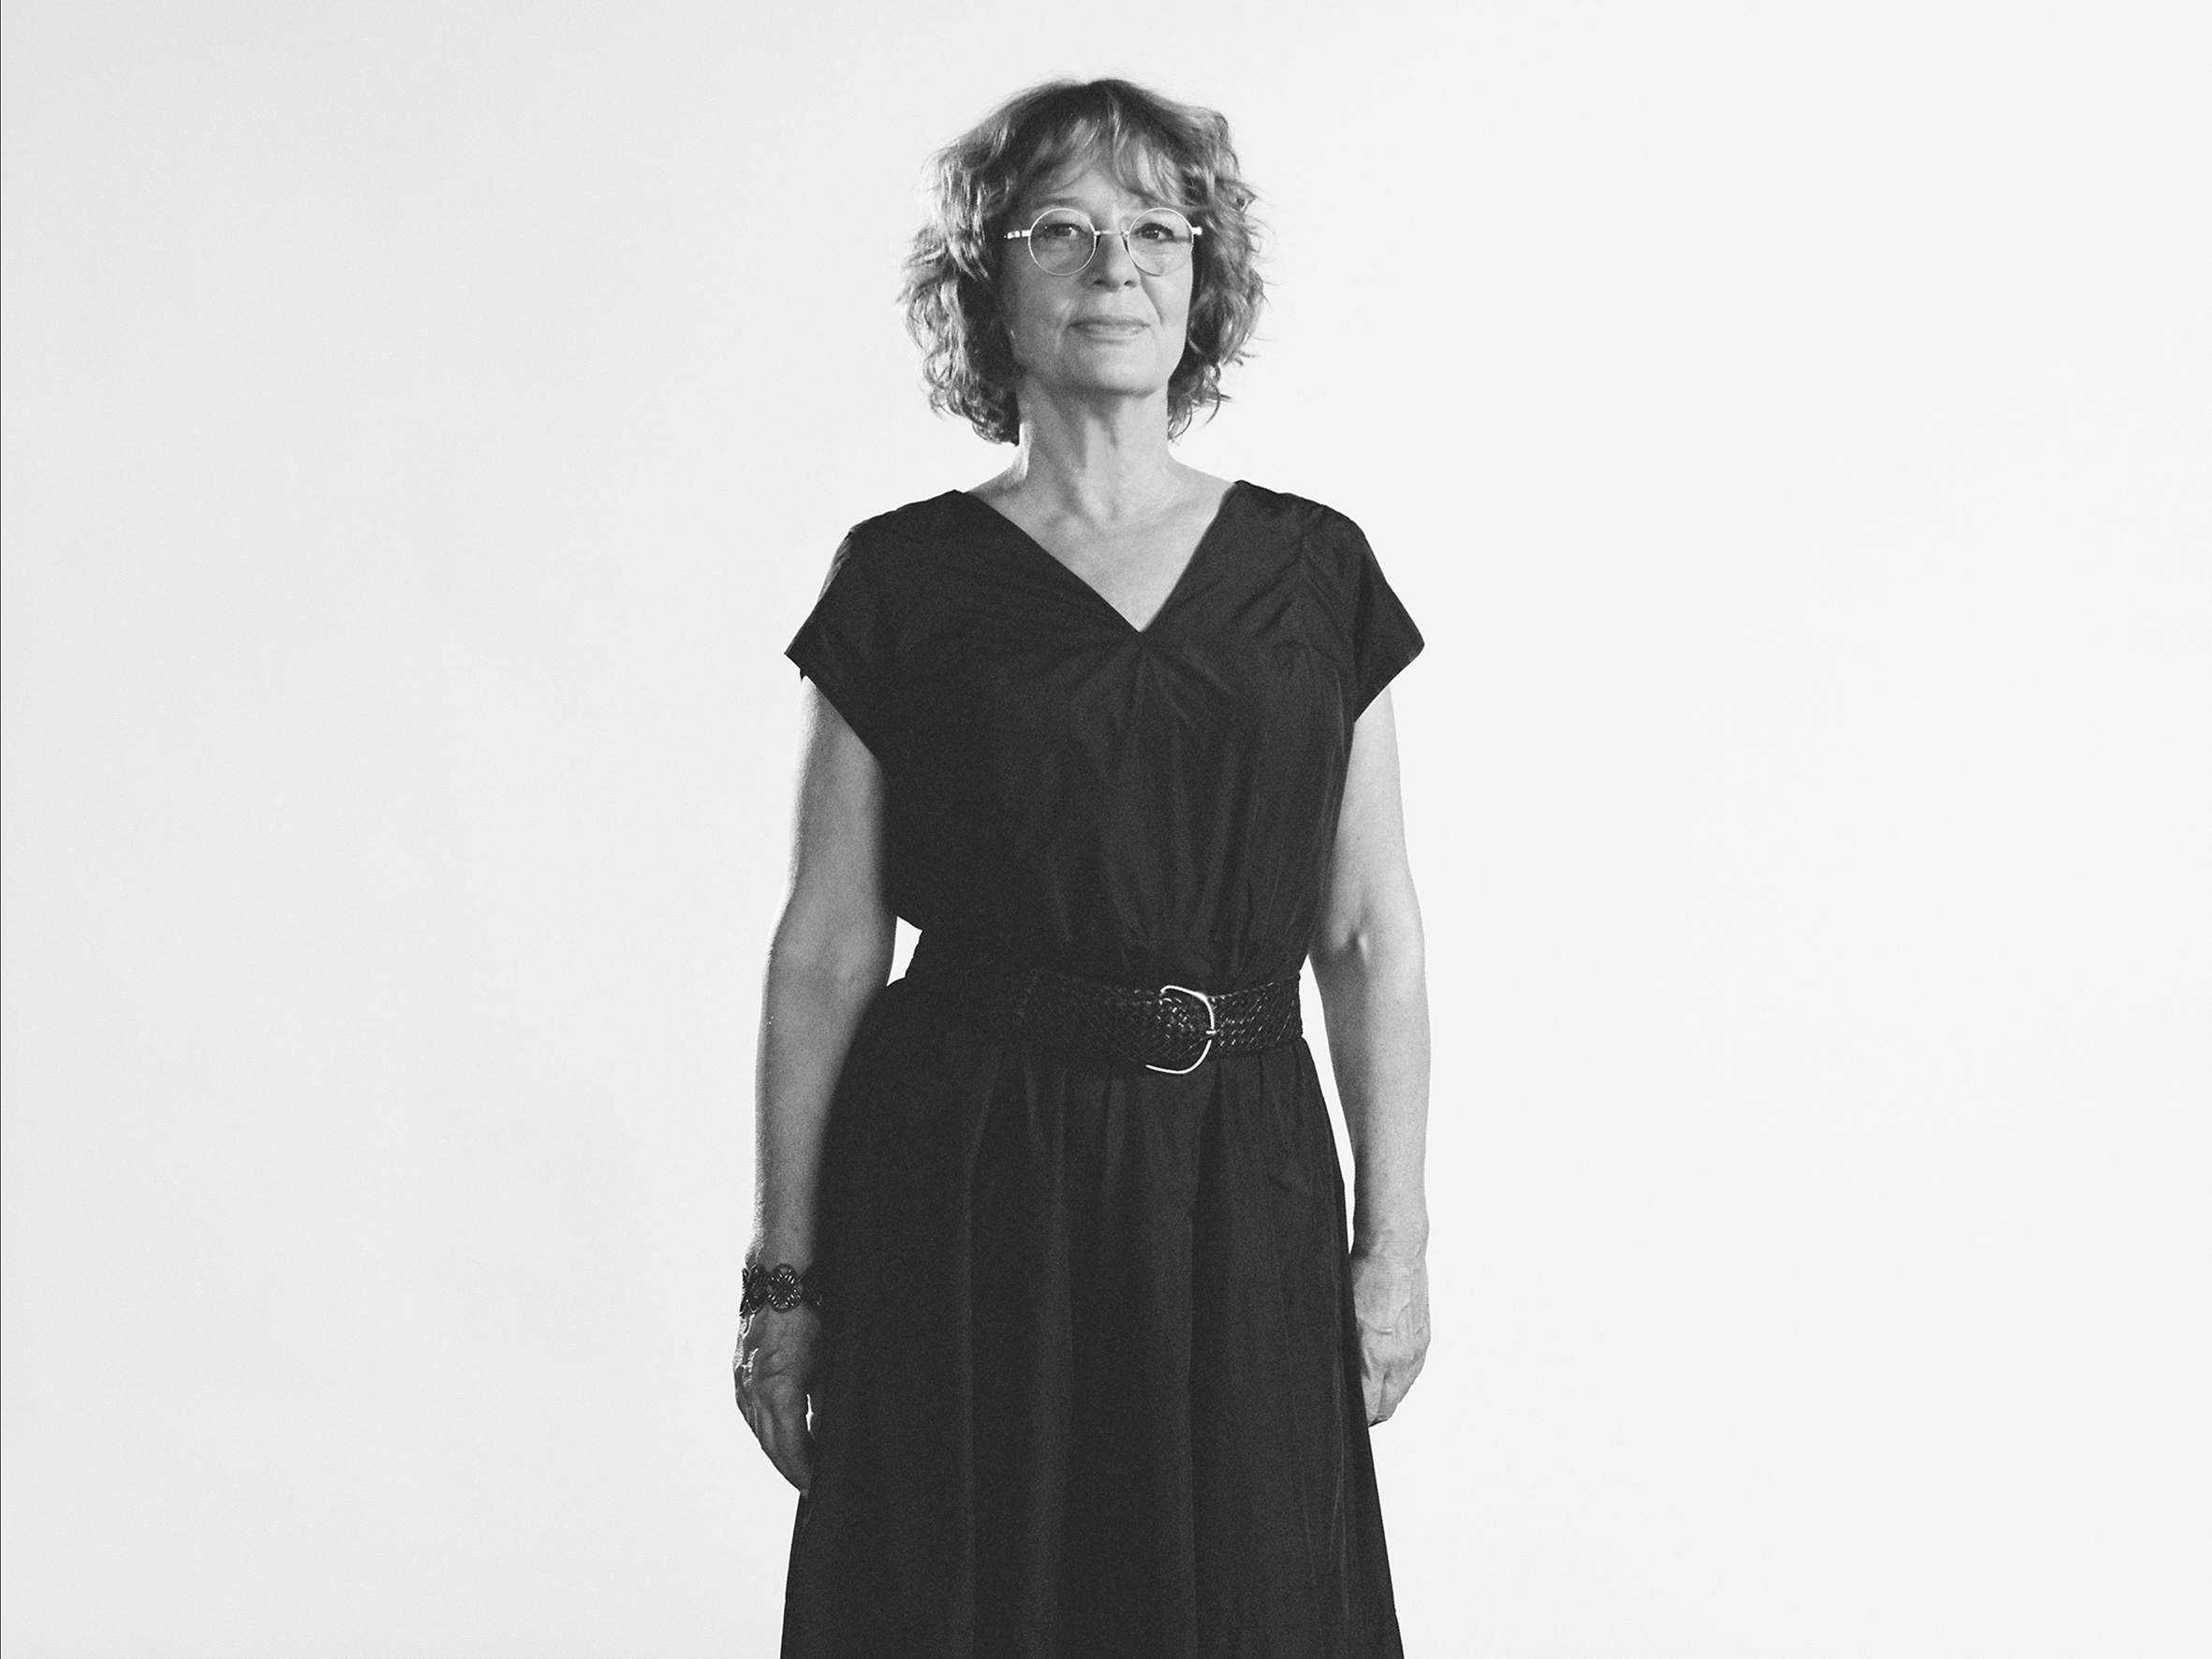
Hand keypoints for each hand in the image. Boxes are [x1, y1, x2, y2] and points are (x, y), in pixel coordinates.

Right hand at [734, 1305, 821, 1491]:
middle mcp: (753, 1392)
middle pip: (770, 1446)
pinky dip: (764, 1430)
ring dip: (776, 1451)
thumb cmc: (808, 1317)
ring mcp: (742, 1383)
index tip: (815, 1486)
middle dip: (789, 1469)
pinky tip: (777, 1434)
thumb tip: (827, 1436)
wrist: (778, 1282)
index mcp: (778, 1391)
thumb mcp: (827, 1364)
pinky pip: (749, 1413)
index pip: (790, 1448)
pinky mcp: (738, 1374)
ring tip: (796, 1465)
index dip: (803, 1472)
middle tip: (807, 1485)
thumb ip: (824, 1405)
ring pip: (757, 1431)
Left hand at [1350, 1247, 1428, 1426]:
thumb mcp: (1340, 1317)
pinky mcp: (1424, 1340)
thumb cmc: (1363, 1276)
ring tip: (1366, 1388)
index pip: (1369, 1409)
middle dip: (1370, 1413)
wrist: (1395, 1251)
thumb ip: (1341, 1352)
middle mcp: (1400, 1358)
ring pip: (1400, 1392)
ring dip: (1384, 1395)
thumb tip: (1335, 1377)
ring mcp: (1415, 1351)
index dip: (1356, 1419)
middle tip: (1353, 1408)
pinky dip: (1397, 1377)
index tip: (1345, 1418)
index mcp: (1376, 1356)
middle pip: (1386, 1407)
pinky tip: (1383, 1365)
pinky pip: (1411, 1373)